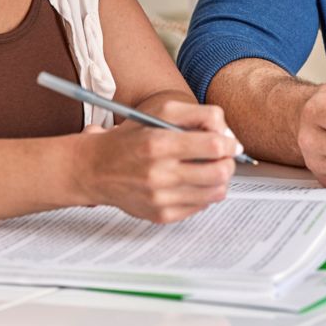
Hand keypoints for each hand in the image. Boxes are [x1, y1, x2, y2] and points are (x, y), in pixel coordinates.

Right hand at [75, 102, 236, 222]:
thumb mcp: (161, 111)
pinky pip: (201, 206)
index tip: (229, 142)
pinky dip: (203, 193)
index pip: (214, 146)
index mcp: (159, 143)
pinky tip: (191, 181)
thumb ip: (199, 115)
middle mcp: (159, 174)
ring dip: (219, 178)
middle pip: (220, 172)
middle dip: (228, 162)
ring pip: (216, 192)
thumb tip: (228, 134)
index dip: (230, 143)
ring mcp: (160, 198)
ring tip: (209, 168)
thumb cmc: (130, 138)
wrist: (96, 169)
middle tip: (223, 156)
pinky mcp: (162, 214)